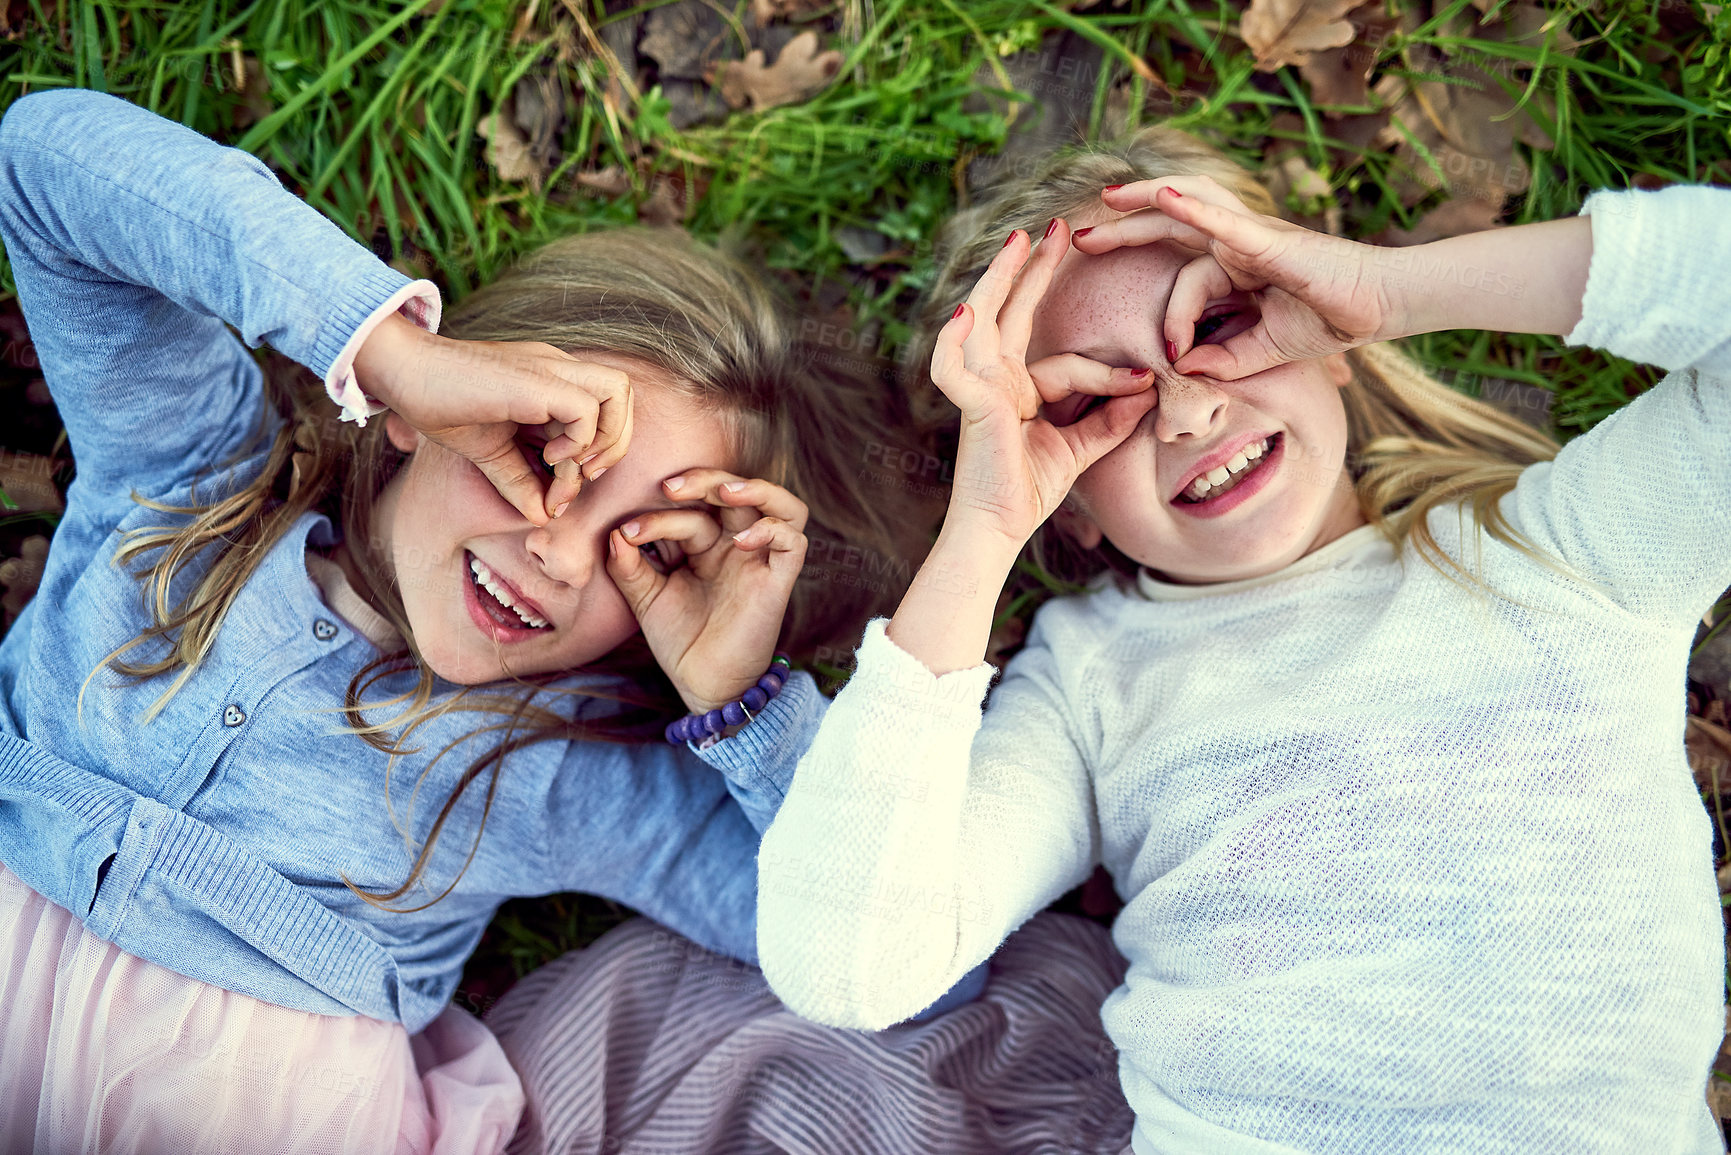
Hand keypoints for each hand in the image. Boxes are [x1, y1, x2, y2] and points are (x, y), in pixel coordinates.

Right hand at [353, 313, 632, 523]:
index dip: (596, 455)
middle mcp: (560, 368)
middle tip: (577, 478)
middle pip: (624, 397)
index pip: (605, 410)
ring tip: (567, 466)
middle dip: (613, 447)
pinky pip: (588, 410)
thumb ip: (520, 480)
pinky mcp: (540, 379)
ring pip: (619, 393)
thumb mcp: (490, 452)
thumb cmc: (440, 404)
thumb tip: (541, 516)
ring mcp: (552, 368)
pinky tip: (548, 455)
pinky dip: (579, 441)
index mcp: (552, 381)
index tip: (558, 492)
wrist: (403, 371)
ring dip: (604, 440)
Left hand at [604, 469, 807, 713]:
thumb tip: (616, 532)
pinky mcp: (778, 583)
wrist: (702, 686)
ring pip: (780, 504)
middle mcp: (736, 547)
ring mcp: (760, 562)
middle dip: (704, 480)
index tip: (626, 533)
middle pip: (735, 493)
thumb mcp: (645, 598)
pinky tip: (740, 541)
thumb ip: (629, 565)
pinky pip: (794, 542)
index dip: (658, 515)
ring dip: (754, 489)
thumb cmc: (679, 641)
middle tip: (670, 487)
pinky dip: (773, 529)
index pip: (689, 512)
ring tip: (723, 491)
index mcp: (706, 546)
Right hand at [934, 219, 1159, 545]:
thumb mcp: (1080, 449)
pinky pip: (954, 365)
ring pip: (983, 321)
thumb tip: (1149, 389)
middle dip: (1032, 269)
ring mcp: (978, 389)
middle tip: (1055, 227)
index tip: (1144, 379)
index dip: (1105, 370)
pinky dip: (954, 338)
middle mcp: (993, 381)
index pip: (1062, 362)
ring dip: (998, 279)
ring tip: (1018, 241)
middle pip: (1010, 313)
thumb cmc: (1027, 493)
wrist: (998, 530)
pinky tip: (966, 310)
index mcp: (1016, 390)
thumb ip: (1109, 419)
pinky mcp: (970, 406)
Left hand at [1073, 175, 1397, 379]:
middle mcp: (1237, 241)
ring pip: (1188, 205)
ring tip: (1108, 198)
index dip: (1172, 318)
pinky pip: (1224, 221)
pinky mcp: (1269, 239)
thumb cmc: (1329, 319)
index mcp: (1235, 265)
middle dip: (1122, 227)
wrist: (1379, 307)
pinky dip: (1192, 210)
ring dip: (1145, 200)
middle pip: (1168, 225)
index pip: (1184, 280)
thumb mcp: (1263, 349)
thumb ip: (1225, 358)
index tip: (1172, 356)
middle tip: (1078, 237)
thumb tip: (1187, 368)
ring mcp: (1252, 234)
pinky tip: (1160, 199)